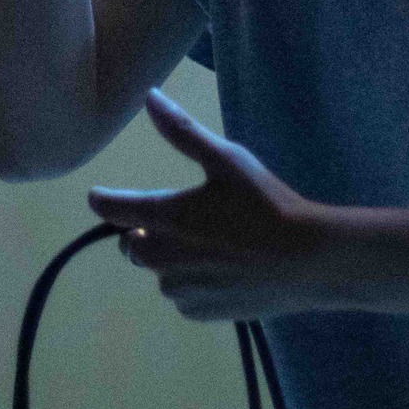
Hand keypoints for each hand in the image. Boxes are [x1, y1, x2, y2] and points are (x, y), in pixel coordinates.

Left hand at [86, 90, 333, 322]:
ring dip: (173, 256)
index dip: (103, 199)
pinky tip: (226, 268)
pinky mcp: (197, 311)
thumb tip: (149, 96)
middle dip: (146, 230)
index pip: (110, 209)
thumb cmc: (266, 205)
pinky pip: (181, 293)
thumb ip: (182, 131)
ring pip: (159, 269)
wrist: (308, 261)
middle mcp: (160, 258)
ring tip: (216, 243)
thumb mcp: (227, 159)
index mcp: (163, 218)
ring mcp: (178, 290)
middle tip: (187, 217)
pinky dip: (193, 280)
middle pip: (131, 243)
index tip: (100, 195)